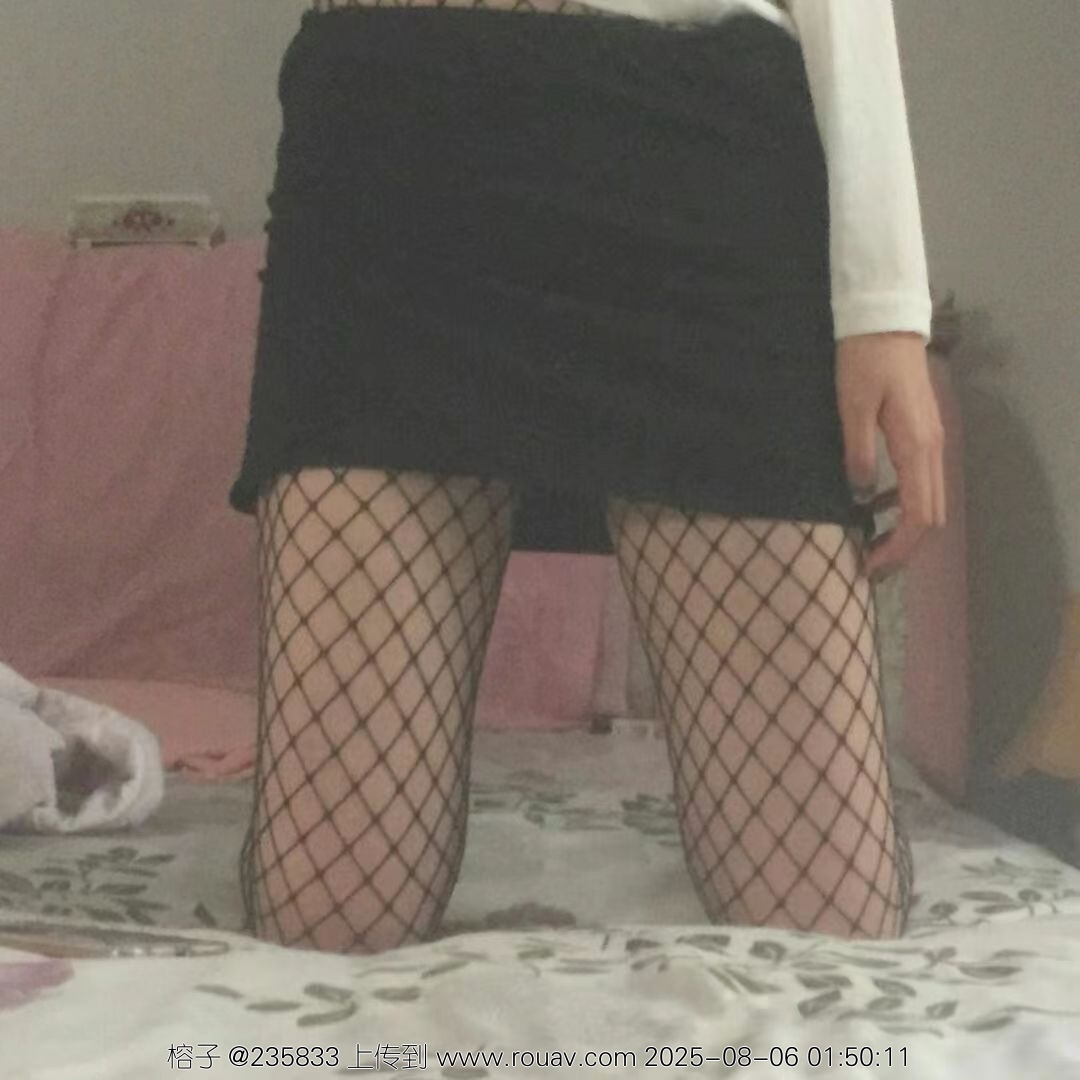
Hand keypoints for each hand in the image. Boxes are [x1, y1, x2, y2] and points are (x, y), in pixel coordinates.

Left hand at [836, 332, 946, 580]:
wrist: (884, 323)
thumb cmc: (864, 361)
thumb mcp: (852, 406)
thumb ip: (858, 452)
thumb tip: (861, 496)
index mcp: (916, 447)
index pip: (918, 514)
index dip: (899, 547)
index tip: (872, 565)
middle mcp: (931, 449)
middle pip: (930, 515)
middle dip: (903, 546)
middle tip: (869, 564)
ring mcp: (930, 441)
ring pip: (927, 500)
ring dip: (903, 526)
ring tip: (869, 542)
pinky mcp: (921, 434)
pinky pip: (919, 480)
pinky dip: (901, 501)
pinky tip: (872, 505)